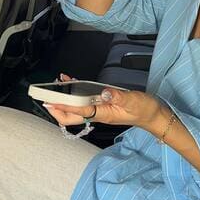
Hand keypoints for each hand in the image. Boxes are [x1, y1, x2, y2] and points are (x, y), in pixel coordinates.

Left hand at [44, 73, 164, 130]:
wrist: (153, 115)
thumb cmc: (144, 109)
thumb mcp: (133, 100)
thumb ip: (118, 96)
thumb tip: (103, 92)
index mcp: (104, 114)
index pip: (80, 110)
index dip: (64, 106)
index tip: (51, 101)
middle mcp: (99, 113)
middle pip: (72, 116)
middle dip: (58, 109)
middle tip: (46, 98)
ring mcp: (100, 110)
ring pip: (77, 109)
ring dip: (65, 100)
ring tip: (55, 86)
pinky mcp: (103, 105)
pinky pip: (85, 101)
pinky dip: (76, 93)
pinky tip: (71, 82)